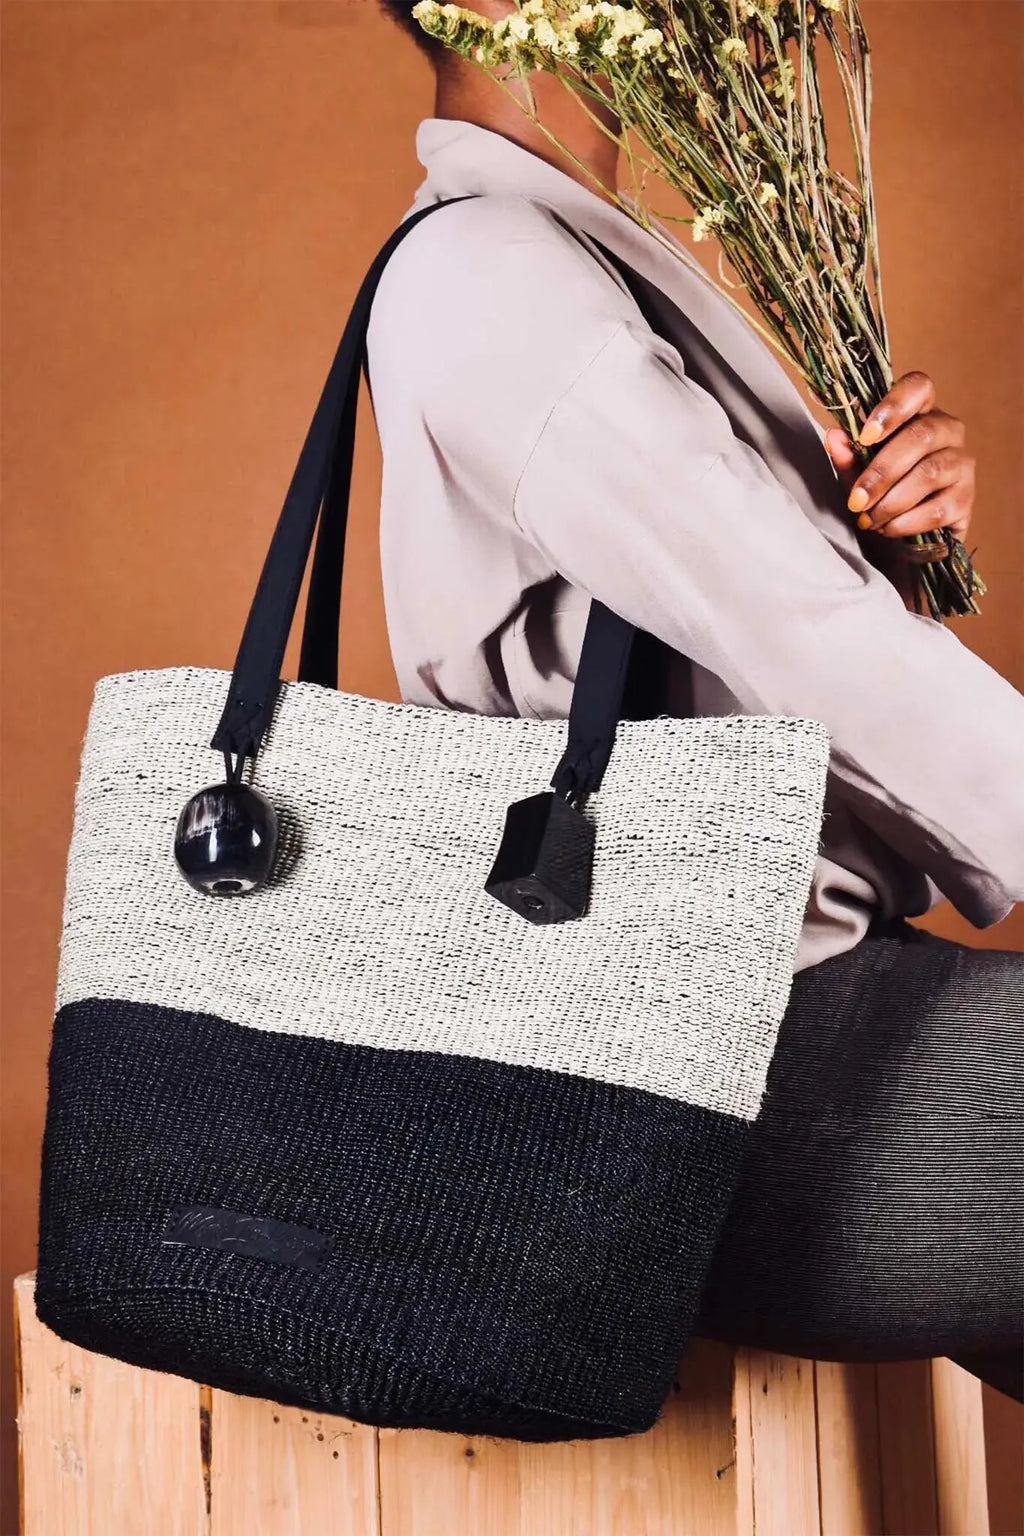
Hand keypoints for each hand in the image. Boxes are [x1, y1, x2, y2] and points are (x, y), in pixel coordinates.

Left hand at [823, 371, 974, 544]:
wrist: (901, 536)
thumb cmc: (879, 490)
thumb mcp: (857, 472)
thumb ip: (847, 455)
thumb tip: (834, 436)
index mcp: (920, 411)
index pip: (919, 387)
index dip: (894, 406)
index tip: (865, 437)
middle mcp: (948, 430)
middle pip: (921, 436)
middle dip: (882, 472)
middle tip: (856, 501)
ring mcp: (962, 463)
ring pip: (929, 474)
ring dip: (891, 502)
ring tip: (868, 520)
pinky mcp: (966, 499)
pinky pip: (937, 509)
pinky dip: (905, 522)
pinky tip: (888, 529)